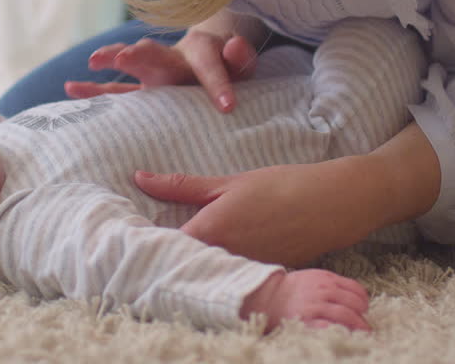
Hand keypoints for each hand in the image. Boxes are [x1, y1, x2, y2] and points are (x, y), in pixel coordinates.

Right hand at [64, 30, 257, 111]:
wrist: (208, 58)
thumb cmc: (227, 66)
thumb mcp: (241, 64)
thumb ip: (241, 57)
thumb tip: (236, 46)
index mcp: (201, 53)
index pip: (210, 66)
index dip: (220, 84)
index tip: (228, 105)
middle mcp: (171, 59)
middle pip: (156, 53)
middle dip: (142, 54)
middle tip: (128, 56)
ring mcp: (152, 73)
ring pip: (129, 65)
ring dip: (111, 60)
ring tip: (93, 60)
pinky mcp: (140, 89)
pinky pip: (115, 89)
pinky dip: (94, 89)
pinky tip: (71, 89)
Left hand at [134, 124, 440, 266]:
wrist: (332, 203)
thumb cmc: (281, 185)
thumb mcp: (229, 181)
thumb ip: (182, 185)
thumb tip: (140, 178)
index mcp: (209, 230)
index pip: (163, 247)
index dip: (142, 245)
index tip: (121, 241)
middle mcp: (223, 257)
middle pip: (181, 264)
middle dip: (162, 258)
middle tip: (138, 251)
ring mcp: (242, 270)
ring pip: (204, 273)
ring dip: (189, 265)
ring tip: (169, 254)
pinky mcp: (259, 277)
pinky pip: (228, 276)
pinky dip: (216, 270)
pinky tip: (209, 261)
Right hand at [240, 270, 370, 331]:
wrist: (269, 296)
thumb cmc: (294, 289)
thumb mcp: (314, 277)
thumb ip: (333, 283)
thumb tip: (355, 296)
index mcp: (326, 278)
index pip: (355, 288)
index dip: (364, 300)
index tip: (364, 308)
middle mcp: (322, 290)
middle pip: (353, 302)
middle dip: (362, 314)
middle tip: (364, 323)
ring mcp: (315, 305)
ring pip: (345, 314)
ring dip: (358, 325)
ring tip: (363, 332)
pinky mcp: (306, 320)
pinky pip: (328, 326)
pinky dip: (340, 330)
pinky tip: (346, 335)